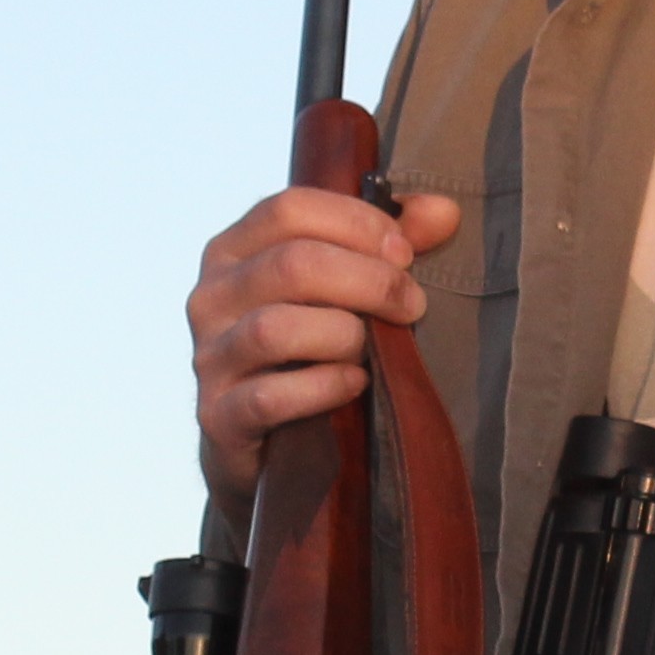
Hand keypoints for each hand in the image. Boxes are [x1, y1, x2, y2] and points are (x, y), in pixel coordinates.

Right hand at [188, 184, 463, 509]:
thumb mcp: (338, 290)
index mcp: (234, 249)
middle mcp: (211, 296)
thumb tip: (445, 212)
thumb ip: (387, 245)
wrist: (259, 446)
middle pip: (291, 264)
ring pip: (276, 329)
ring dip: (346, 336)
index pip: (289, 208)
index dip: (357, 223)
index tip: (404, 253)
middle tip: (412, 305)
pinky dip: (325, 387)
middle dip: (369, 281)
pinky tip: (356, 384)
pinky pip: (271, 396)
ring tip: (378, 351)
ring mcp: (209, 357)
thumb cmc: (306, 352)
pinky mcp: (218, 416)